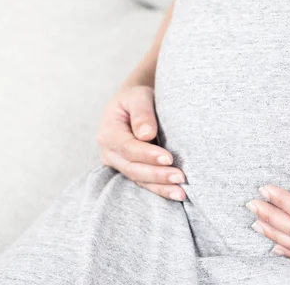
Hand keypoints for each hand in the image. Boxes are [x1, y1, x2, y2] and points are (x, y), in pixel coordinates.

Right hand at [96, 85, 185, 200]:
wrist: (132, 104)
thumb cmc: (136, 98)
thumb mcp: (138, 96)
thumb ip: (142, 112)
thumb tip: (146, 134)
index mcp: (108, 132)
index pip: (128, 148)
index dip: (148, 155)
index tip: (168, 158)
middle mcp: (109, 152)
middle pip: (132, 168)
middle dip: (157, 175)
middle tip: (180, 177)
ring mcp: (117, 164)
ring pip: (138, 179)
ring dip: (160, 187)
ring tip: (181, 192)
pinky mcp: (129, 170)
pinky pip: (144, 183)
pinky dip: (160, 189)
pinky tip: (176, 193)